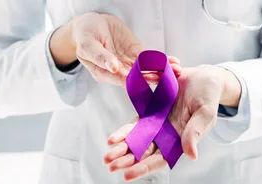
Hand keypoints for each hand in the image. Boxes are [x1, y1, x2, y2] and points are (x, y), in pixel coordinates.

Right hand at [50, 12, 180, 86]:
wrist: (91, 24)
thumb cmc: (85, 35)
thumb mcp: (87, 45)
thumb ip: (99, 56)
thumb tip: (113, 67)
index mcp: (104, 73)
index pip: (122, 80)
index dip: (135, 80)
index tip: (148, 79)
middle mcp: (119, 71)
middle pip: (138, 78)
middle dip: (154, 78)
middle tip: (168, 78)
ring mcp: (129, 62)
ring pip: (148, 69)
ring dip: (162, 71)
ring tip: (176, 70)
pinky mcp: (136, 53)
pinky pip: (150, 59)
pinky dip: (162, 60)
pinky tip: (173, 62)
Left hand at [103, 65, 240, 180]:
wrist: (203, 77)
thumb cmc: (209, 96)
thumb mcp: (206, 113)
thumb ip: (195, 132)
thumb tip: (192, 155)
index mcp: (182, 140)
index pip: (161, 159)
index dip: (144, 168)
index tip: (128, 175)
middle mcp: (168, 135)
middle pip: (145, 152)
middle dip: (127, 161)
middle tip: (111, 166)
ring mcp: (158, 124)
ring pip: (137, 141)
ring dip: (122, 149)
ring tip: (107, 157)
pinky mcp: (151, 112)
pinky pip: (135, 124)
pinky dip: (124, 132)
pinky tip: (112, 139)